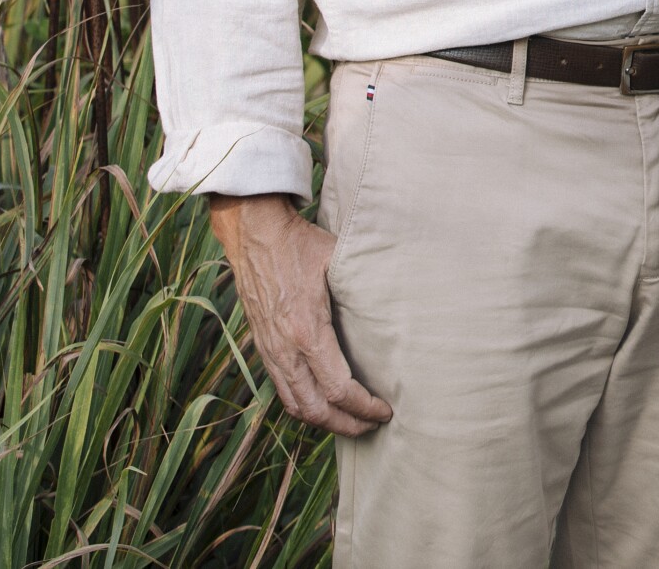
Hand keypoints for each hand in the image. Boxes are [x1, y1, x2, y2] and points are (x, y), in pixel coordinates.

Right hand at [209, 193, 393, 436]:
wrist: (253, 233)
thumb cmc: (302, 243)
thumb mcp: (342, 260)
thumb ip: (367, 287)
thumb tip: (405, 302)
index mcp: (307, 331)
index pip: (339, 389)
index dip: (365, 408)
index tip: (386, 411)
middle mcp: (285, 349)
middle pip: (316, 410)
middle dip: (347, 424)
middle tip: (374, 425)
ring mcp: (270, 350)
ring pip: (295, 406)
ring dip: (324, 421)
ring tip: (352, 421)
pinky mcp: (262, 347)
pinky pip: (283, 390)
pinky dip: (304, 405)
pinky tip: (324, 402)